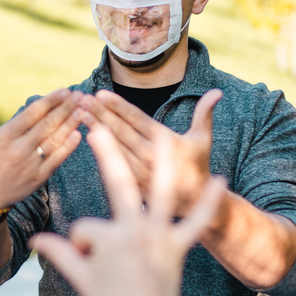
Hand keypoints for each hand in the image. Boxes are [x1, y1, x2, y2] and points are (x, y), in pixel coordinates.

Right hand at [0, 87, 84, 207]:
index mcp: (4, 136)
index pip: (32, 113)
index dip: (50, 101)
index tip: (65, 90)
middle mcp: (18, 150)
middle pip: (47, 125)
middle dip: (65, 108)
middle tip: (81, 95)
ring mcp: (29, 165)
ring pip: (55, 141)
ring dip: (71, 124)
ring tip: (85, 110)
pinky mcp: (38, 179)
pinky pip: (56, 160)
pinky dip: (68, 147)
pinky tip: (79, 134)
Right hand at [30, 124, 223, 295]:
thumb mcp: (81, 278)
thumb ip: (59, 254)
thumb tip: (35, 241)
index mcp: (108, 238)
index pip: (87, 227)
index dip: (82, 247)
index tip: (89, 267)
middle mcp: (135, 232)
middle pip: (118, 185)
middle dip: (106, 154)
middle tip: (98, 128)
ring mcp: (159, 238)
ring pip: (161, 193)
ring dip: (165, 163)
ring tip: (166, 135)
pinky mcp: (178, 248)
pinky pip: (196, 223)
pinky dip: (209, 204)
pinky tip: (220, 180)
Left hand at [78, 88, 222, 215]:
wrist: (194, 203)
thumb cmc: (197, 166)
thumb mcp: (203, 139)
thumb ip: (205, 114)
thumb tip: (217, 91)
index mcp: (164, 142)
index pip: (136, 120)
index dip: (117, 106)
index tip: (100, 94)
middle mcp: (149, 156)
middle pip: (119, 131)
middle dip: (99, 113)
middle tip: (82, 98)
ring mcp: (138, 171)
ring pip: (112, 146)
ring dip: (94, 128)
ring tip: (79, 113)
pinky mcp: (132, 183)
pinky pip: (112, 163)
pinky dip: (98, 150)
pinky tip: (86, 135)